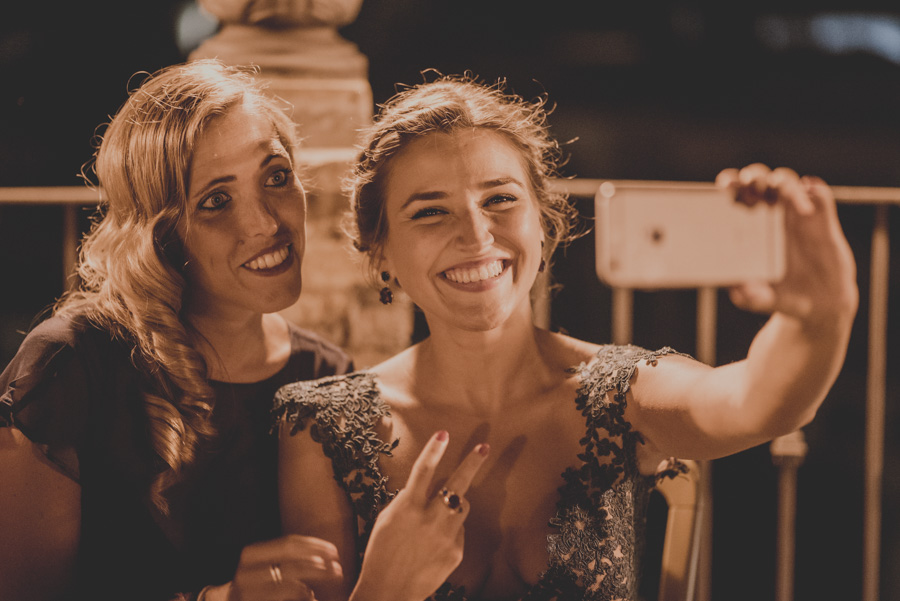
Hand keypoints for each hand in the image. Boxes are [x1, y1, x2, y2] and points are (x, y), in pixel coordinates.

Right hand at [203, 535, 342, 600]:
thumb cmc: (257, 586)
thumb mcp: (268, 567)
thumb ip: (289, 559)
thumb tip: (326, 554)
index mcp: (251, 556)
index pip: (287, 545)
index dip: (314, 546)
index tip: (334, 551)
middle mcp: (245, 574)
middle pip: (292, 564)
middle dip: (319, 565)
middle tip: (338, 568)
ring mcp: (246, 594)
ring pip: (292, 585)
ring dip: (315, 581)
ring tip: (331, 578)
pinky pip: (286, 598)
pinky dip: (304, 596)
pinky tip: (313, 596)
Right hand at [351, 431, 489, 600]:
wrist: (389, 591)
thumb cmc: (381, 553)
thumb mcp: (387, 521)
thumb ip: (407, 502)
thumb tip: (426, 488)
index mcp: (407, 508)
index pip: (422, 471)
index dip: (434, 450)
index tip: (444, 433)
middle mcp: (428, 520)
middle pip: (456, 485)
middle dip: (471, 464)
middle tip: (484, 447)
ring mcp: (445, 537)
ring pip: (461, 506)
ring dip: (454, 504)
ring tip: (437, 517)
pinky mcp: (456, 552)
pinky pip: (459, 530)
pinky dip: (450, 531)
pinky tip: (433, 546)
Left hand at [716, 163, 857, 325]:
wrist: (820, 303)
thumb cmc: (783, 295)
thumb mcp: (765, 299)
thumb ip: (752, 296)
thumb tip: (739, 292)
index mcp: (748, 227)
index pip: (734, 196)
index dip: (729, 185)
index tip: (726, 188)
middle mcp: (770, 214)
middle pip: (758, 180)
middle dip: (754, 177)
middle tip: (753, 189)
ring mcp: (796, 212)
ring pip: (786, 180)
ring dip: (784, 183)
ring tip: (788, 197)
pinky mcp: (823, 218)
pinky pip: (820, 194)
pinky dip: (815, 190)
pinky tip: (811, 198)